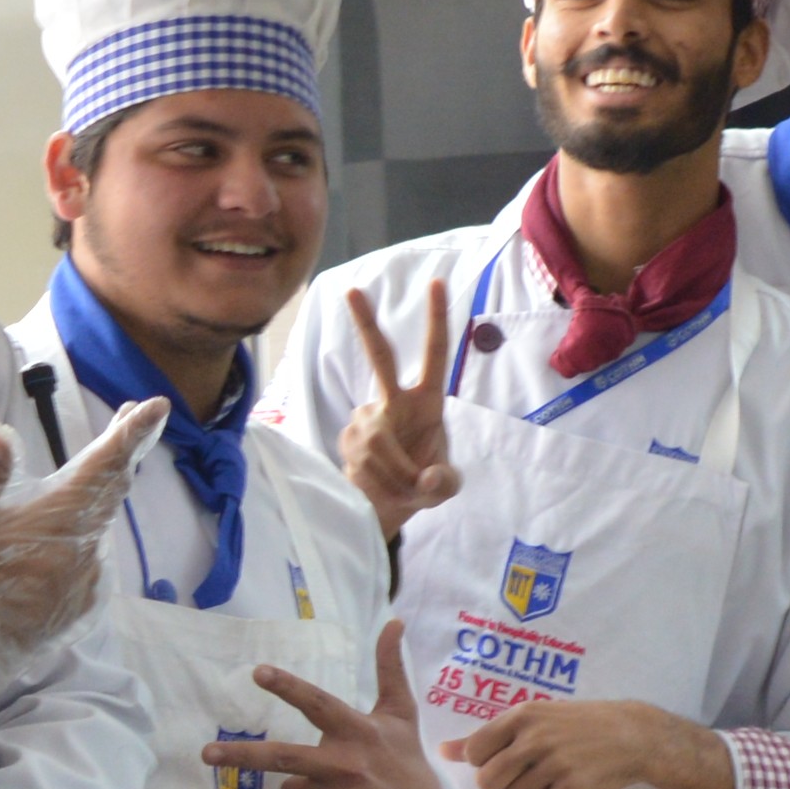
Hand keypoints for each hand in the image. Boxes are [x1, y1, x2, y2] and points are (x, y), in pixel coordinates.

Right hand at [0, 400, 163, 703]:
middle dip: (123, 451)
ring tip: (95, 470)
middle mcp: (88, 543)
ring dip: (101, 494)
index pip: (108, 463)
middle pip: (113, 488)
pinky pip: (91, 554)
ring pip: (102, 522)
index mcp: (63, 516)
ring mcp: (90, 573)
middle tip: (129, 420)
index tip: (157, 406)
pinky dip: (85, 533)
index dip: (133, 432)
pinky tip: (64, 532)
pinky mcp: (85, 598)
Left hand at [233, 624, 462, 788]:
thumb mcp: (401, 714)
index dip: (287, 687)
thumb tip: (394, 621)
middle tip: (206, 754)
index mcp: (358, 731)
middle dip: (241, 756)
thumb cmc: (405, 762)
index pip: (317, 704)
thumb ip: (390, 669)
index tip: (257, 672)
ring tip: (332, 788)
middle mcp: (346, 765)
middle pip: (282, 758)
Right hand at [341, 277, 463, 537]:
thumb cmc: (421, 485)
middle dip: (365, 323)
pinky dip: (375, 481)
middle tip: (353, 290)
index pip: (434, 355)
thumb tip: (427, 477)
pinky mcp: (346, 436)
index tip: (436, 283)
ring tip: (400, 488)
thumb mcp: (443, 489)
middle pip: (379, 357)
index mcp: (427, 402)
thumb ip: (443, 484)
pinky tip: (376, 485)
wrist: (386, 505)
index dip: (436, 320)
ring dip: (393, 475)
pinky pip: (361, 461)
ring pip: (377, 444)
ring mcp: (366, 417)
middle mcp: (394, 402)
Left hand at [452, 695, 730, 788]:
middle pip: (488, 782)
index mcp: (522, 716)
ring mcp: (554, 764)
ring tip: (544, 784)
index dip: (483, 763)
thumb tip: (443, 752)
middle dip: (500, 785)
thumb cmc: (577, 723)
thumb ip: (487, 735)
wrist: (633, 734)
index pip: (475, 751)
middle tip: (522, 776)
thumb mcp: (534, 717)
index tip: (503, 759)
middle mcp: (534, 738)